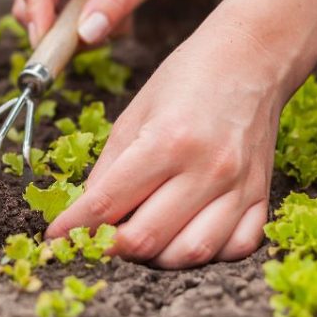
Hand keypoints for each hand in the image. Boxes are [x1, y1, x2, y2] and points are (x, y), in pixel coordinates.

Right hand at [8, 0, 209, 45]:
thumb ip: (118, 1)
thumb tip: (84, 35)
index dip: (33, 4)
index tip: (50, 36)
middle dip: (50, 26)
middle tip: (87, 42)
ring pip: (44, 11)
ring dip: (71, 32)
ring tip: (114, 26)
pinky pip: (65, 16)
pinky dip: (85, 30)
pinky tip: (116, 21)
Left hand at [46, 22, 284, 267]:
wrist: (251, 58)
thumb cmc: (188, 77)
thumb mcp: (134, 112)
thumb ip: (109, 166)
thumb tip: (86, 212)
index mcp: (166, 141)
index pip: (107, 203)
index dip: (74, 228)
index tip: (55, 238)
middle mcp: (206, 169)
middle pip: (146, 238)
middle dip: (110, 248)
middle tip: (96, 240)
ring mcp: (239, 186)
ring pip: (191, 254)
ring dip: (156, 258)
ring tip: (140, 241)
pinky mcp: (261, 195)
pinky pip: (237, 248)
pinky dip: (207, 253)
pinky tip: (186, 236)